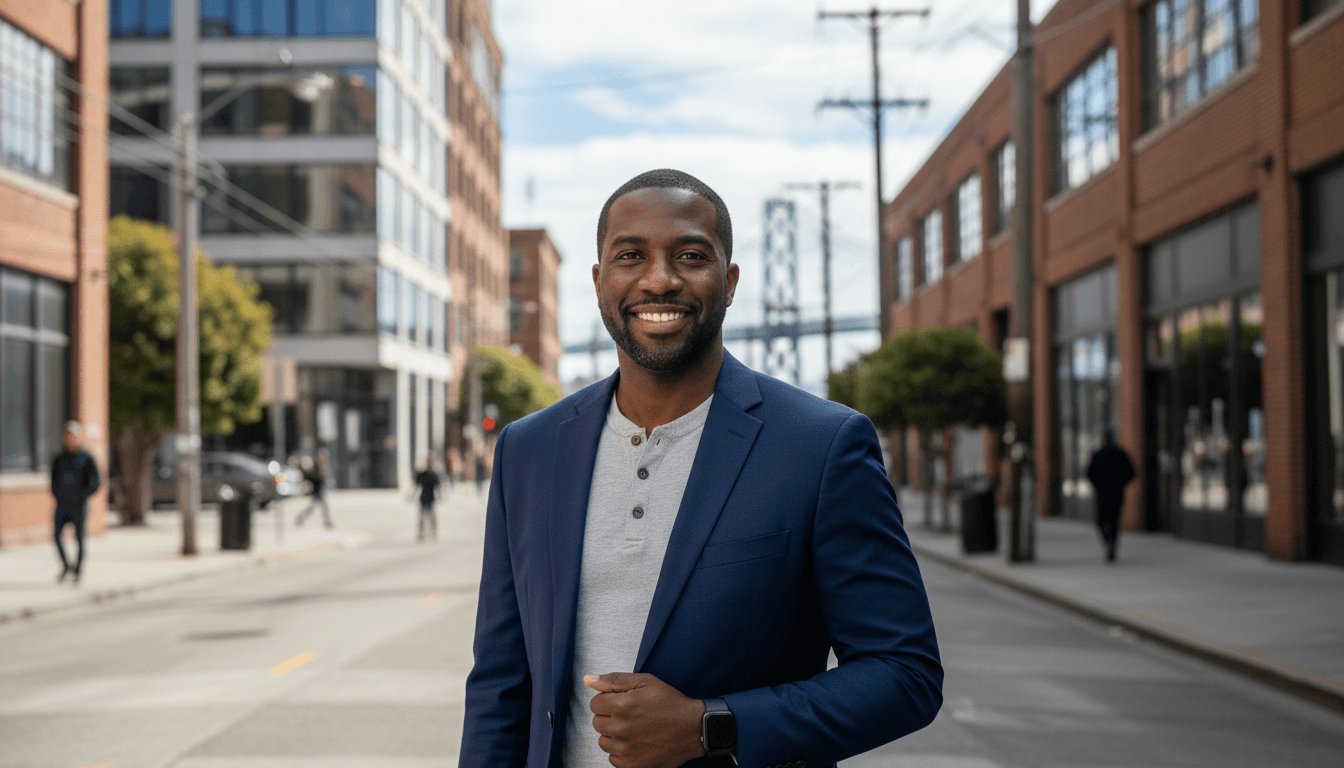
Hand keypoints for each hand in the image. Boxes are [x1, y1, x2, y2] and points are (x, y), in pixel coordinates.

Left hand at [585, 672, 705, 767]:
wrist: (693, 729)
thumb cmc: (671, 704)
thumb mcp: (645, 682)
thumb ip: (614, 680)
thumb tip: (588, 679)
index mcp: (622, 706)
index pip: (594, 703)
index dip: (608, 700)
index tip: (622, 702)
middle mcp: (621, 729)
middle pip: (597, 723)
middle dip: (610, 717)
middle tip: (630, 715)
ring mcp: (626, 750)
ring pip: (603, 742)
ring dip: (614, 735)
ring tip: (634, 729)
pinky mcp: (632, 765)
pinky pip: (613, 759)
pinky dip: (622, 752)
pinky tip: (637, 743)